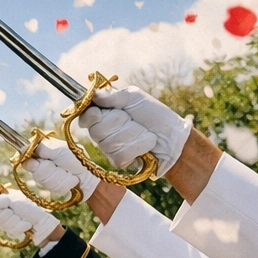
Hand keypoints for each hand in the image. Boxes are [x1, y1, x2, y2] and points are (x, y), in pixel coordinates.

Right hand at [0, 189, 59, 245]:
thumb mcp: (18, 202)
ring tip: (25, 220)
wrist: (44, 224)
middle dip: (9, 216)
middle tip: (18, 213)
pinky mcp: (11, 230)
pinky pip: (9, 231)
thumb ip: (3, 200)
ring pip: (2, 225)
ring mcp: (7, 220)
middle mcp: (4, 209)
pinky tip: (26, 226)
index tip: (4, 207)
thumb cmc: (32, 210)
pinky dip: (19, 228)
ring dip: (16, 222)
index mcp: (5, 199)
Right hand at [27, 138, 99, 200]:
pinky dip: (61, 184)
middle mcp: (40, 161)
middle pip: (33, 168)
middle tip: (61, 166)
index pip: (25, 153)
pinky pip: (50, 187)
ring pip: (42, 179)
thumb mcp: (60, 151)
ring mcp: (44, 174)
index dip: (32, 159)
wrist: (89, 177)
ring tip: (68, 174)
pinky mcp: (50, 185)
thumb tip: (25, 149)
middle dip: (49, 169)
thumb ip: (42, 149)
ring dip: (58, 177)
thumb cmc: (77, 160)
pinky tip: (68, 181)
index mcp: (42, 148)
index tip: (42, 159)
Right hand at [77, 85, 191, 175]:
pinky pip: (120, 156)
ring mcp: (109, 149)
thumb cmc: (154, 114)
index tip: (98, 112)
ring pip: (109, 144)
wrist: (173, 136)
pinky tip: (146, 146)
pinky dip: (138, 147)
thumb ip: (114, 96)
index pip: (85, 117)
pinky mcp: (119, 162)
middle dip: (120, 123)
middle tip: (133, 120)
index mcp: (103, 115)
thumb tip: (94, 95)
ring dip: (133, 134)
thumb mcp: (135, 98)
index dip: (90, 116)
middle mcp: (102, 133)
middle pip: (96, 131)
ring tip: (144, 132)